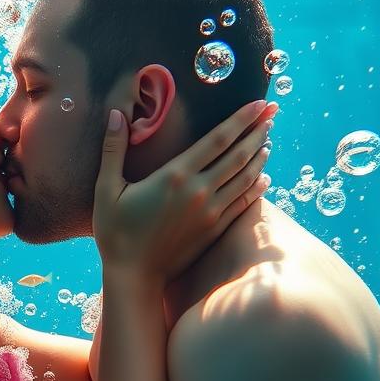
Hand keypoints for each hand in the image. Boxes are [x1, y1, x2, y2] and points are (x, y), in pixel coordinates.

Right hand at [92, 99, 275, 283]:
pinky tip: (264, 178)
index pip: (217, 139)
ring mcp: (211, 212)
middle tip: (273, 114)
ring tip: (268, 141)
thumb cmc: (116, 232)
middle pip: (238, 155)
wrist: (134, 276)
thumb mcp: (107, 189)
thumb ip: (113, 150)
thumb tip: (116, 113)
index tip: (258, 103)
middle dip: (258, 131)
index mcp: (175, 176)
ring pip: (245, 178)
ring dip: (259, 157)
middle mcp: (199, 191)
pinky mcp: (214, 230)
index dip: (241, 119)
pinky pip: (243, 204)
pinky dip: (257, 188)